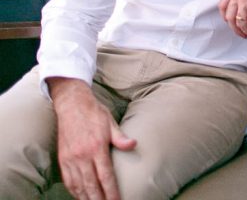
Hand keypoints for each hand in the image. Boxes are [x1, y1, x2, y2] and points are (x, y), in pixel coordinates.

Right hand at [49, 78, 135, 199]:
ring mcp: (71, 159)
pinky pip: (68, 180)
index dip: (111, 192)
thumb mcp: (111, 123)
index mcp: (97, 148)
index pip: (105, 176)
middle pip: (91, 185)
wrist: (72, 105)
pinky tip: (80, 196)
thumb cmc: (95, 114)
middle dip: (99, 199)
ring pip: (78, 186)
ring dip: (86, 198)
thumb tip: (133, 144)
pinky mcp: (63, 159)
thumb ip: (121, 137)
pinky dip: (74, 191)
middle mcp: (82, 156)